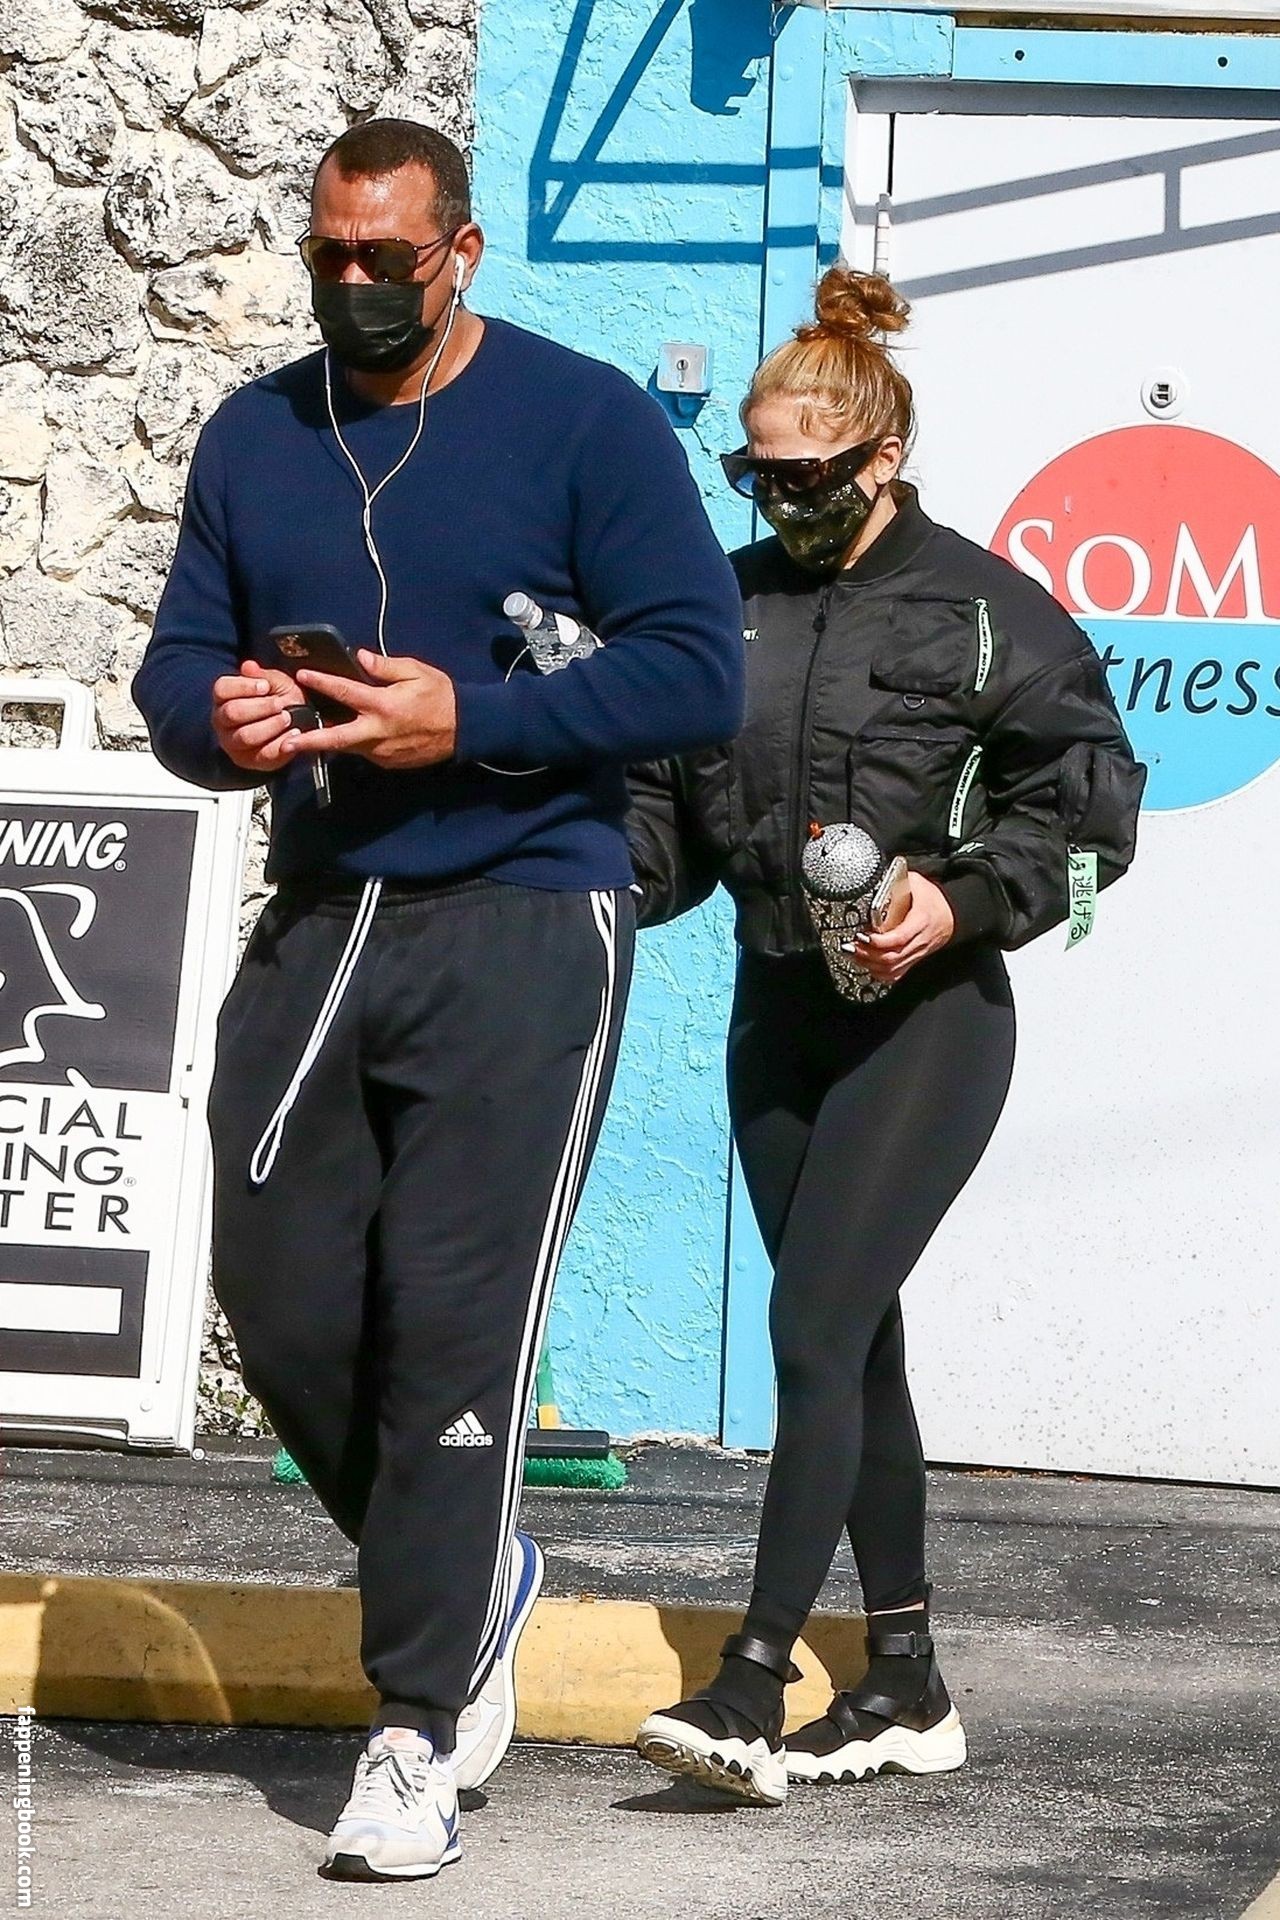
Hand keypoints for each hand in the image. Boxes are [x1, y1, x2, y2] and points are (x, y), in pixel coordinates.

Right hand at [212, 659, 304, 773]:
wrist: (293, 723)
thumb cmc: (278, 699)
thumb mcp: (275, 682)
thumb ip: (263, 675)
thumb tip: (249, 666)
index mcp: (223, 697)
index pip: (222, 689)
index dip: (244, 686)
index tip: (265, 686)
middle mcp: (222, 721)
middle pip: (232, 713)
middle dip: (259, 707)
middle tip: (279, 704)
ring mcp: (233, 743)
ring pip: (245, 736)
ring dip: (269, 726)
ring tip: (287, 718)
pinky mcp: (250, 760)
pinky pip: (263, 755)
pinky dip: (280, 745)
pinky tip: (293, 735)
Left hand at [283, 650, 457, 769]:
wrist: (465, 729)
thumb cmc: (441, 696)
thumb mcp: (416, 672)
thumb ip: (385, 666)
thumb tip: (361, 658)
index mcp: (383, 705)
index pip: (345, 692)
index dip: (321, 682)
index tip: (301, 676)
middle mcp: (378, 732)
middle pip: (335, 738)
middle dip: (308, 740)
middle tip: (285, 742)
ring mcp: (381, 751)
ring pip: (347, 747)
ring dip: (326, 743)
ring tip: (303, 739)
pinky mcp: (387, 762)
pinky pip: (364, 751)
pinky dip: (353, 744)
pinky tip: (347, 736)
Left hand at [853, 871, 954, 983]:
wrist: (953, 914)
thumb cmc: (934, 899)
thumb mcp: (917, 883)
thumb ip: (898, 880)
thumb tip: (877, 874)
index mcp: (921, 921)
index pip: (899, 937)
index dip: (879, 941)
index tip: (864, 936)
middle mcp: (920, 941)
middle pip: (893, 957)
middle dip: (869, 955)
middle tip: (853, 947)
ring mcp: (918, 953)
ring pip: (893, 968)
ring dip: (872, 965)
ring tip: (856, 955)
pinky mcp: (915, 959)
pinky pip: (898, 974)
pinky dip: (882, 973)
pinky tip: (870, 966)